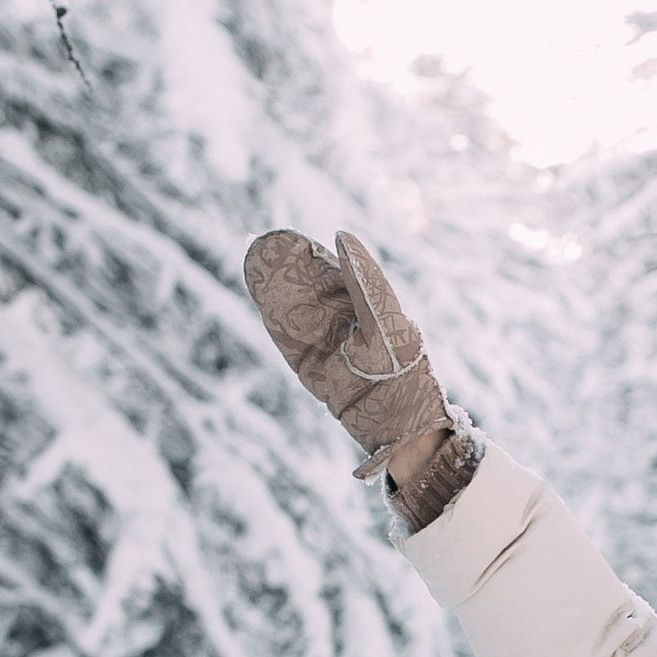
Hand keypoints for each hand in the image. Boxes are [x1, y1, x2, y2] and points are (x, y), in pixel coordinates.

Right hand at [244, 228, 450, 481]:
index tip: (289, 239)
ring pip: (293, 308)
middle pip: (308, 288)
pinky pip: (286, 335)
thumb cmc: (402, 367)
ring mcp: (324, 343)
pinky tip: (258, 289)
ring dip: (274, 286)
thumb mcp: (383, 316)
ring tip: (255, 258)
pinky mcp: (308, 365)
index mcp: (369, 306)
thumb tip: (340, 235)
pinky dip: (271, 312)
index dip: (310, 257)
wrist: (400, 422)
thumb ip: (362, 279)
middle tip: (264, 243)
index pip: (333, 273)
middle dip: (287, 267)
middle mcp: (344, 322)